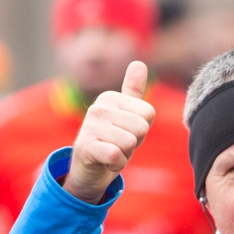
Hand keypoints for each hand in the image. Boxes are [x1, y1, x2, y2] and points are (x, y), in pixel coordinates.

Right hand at [63, 61, 155, 203]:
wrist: (88, 171)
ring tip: (111, 152)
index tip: (126, 133)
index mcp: (111, 97)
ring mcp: (90, 125)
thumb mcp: (126, 117)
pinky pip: (116, 155)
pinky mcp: (85, 145)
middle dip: (135, 143)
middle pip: (141, 127)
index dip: (142, 130)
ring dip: (125, 155)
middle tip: (119, 145)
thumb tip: (139, 63)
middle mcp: (99, 107)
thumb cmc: (111, 142)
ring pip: (130, 142)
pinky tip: (105, 162)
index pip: (148, 113)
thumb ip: (133, 92)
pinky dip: (116, 164)